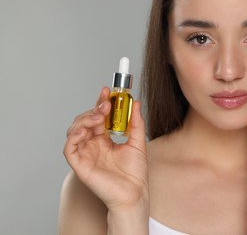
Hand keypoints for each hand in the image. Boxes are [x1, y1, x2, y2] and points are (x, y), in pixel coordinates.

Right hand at [64, 87, 147, 211]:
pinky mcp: (79, 164)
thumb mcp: (138, 142)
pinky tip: (86, 129)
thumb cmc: (135, 173)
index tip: (107, 92)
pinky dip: (74, 136)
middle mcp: (93, 145)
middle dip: (94, 109)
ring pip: (75, 130)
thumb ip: (136, 123)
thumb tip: (135, 103)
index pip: (99, 117)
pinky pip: (69, 148)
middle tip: (105, 105)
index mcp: (104, 140)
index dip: (100, 103)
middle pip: (85, 121)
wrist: (134, 193)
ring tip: (99, 117)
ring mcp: (85, 154)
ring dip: (85, 119)